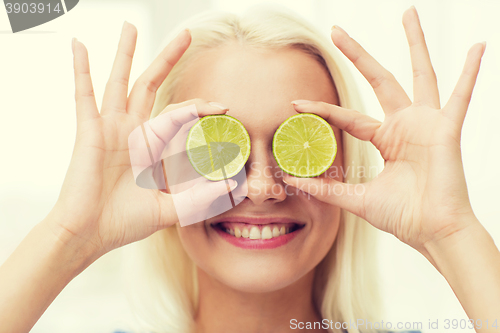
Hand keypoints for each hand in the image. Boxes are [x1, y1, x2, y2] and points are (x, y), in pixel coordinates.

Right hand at [48, 22, 230, 257]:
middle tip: (186, 35)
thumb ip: (199, 199)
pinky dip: (81, 70)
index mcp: (150, 145)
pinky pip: (84, 95)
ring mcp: (110, 128)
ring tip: (129, 26)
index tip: (224, 106)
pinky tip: (79, 46)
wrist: (91, 235)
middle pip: (152, 85)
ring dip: (126, 53)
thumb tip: (231, 190)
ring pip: (121, 81)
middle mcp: (131, 130)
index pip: (179, 114)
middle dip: (168, 59)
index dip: (200, 107)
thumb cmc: (125, 222)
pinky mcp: (89, 131)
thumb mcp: (171, 210)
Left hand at [284, 6, 484, 257]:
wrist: (432, 233)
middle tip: (336, 30)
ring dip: (415, 44)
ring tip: (409, 13)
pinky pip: (460, 97)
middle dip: (358, 55)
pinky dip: (471, 72)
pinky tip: (478, 46)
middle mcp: (405, 125)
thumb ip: (328, 189)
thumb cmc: (403, 216)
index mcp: (386, 139)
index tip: (295, 105)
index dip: (321, 110)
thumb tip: (293, 182)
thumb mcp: (358, 198)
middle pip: (379, 79)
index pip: (348, 116)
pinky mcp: (446, 130)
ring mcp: (426, 124)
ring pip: (420, 75)